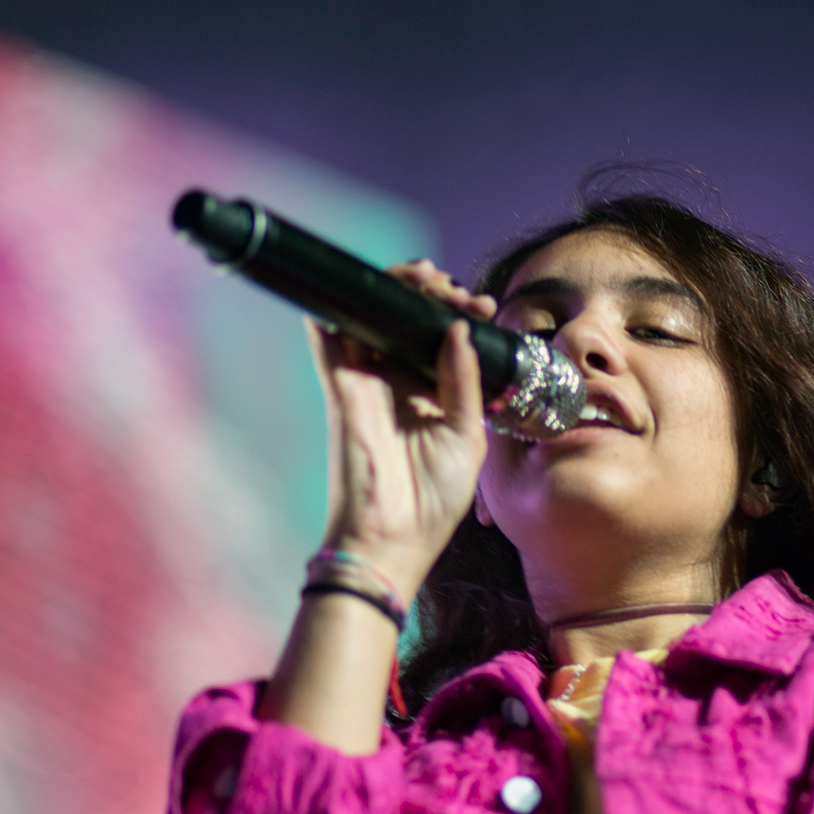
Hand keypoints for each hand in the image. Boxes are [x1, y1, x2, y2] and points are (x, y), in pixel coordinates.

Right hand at [315, 261, 498, 596]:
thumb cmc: (433, 501)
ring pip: (373, 319)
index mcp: (432, 396)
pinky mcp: (342, 389)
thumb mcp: (467, 437)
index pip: (442, 339)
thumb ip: (463, 381)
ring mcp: (368, 383)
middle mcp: (399, 384)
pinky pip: (329, 340)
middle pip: (407, 321)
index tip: (484, 307)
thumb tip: (458, 329)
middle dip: (430, 292)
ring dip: (391, 289)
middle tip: (453, 289)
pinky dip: (334, 310)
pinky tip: (354, 283)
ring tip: (420, 275)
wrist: (394, 539)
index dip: (460, 315)